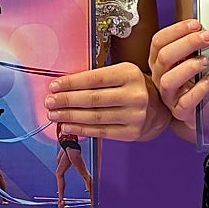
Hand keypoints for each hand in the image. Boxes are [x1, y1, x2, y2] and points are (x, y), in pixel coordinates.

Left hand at [44, 62, 167, 141]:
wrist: (158, 109)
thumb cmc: (132, 88)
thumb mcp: (121, 74)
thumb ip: (97, 79)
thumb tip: (64, 88)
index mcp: (130, 74)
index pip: (94, 79)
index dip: (71, 83)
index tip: (54, 86)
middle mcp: (135, 94)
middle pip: (93, 99)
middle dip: (66, 101)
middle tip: (49, 102)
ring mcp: (135, 115)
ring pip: (95, 117)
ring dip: (70, 116)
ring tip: (54, 115)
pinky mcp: (132, 133)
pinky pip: (101, 132)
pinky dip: (81, 129)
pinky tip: (67, 127)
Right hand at [149, 19, 208, 130]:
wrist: (195, 111)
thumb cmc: (191, 81)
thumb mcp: (188, 60)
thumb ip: (192, 46)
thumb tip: (206, 29)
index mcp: (159, 61)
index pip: (159, 41)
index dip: (176, 30)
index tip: (195, 24)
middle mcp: (159, 76)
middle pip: (164, 56)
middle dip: (187, 43)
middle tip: (208, 37)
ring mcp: (168, 95)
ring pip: (169, 80)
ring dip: (189, 67)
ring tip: (206, 61)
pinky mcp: (180, 111)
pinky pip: (185, 102)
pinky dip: (199, 89)